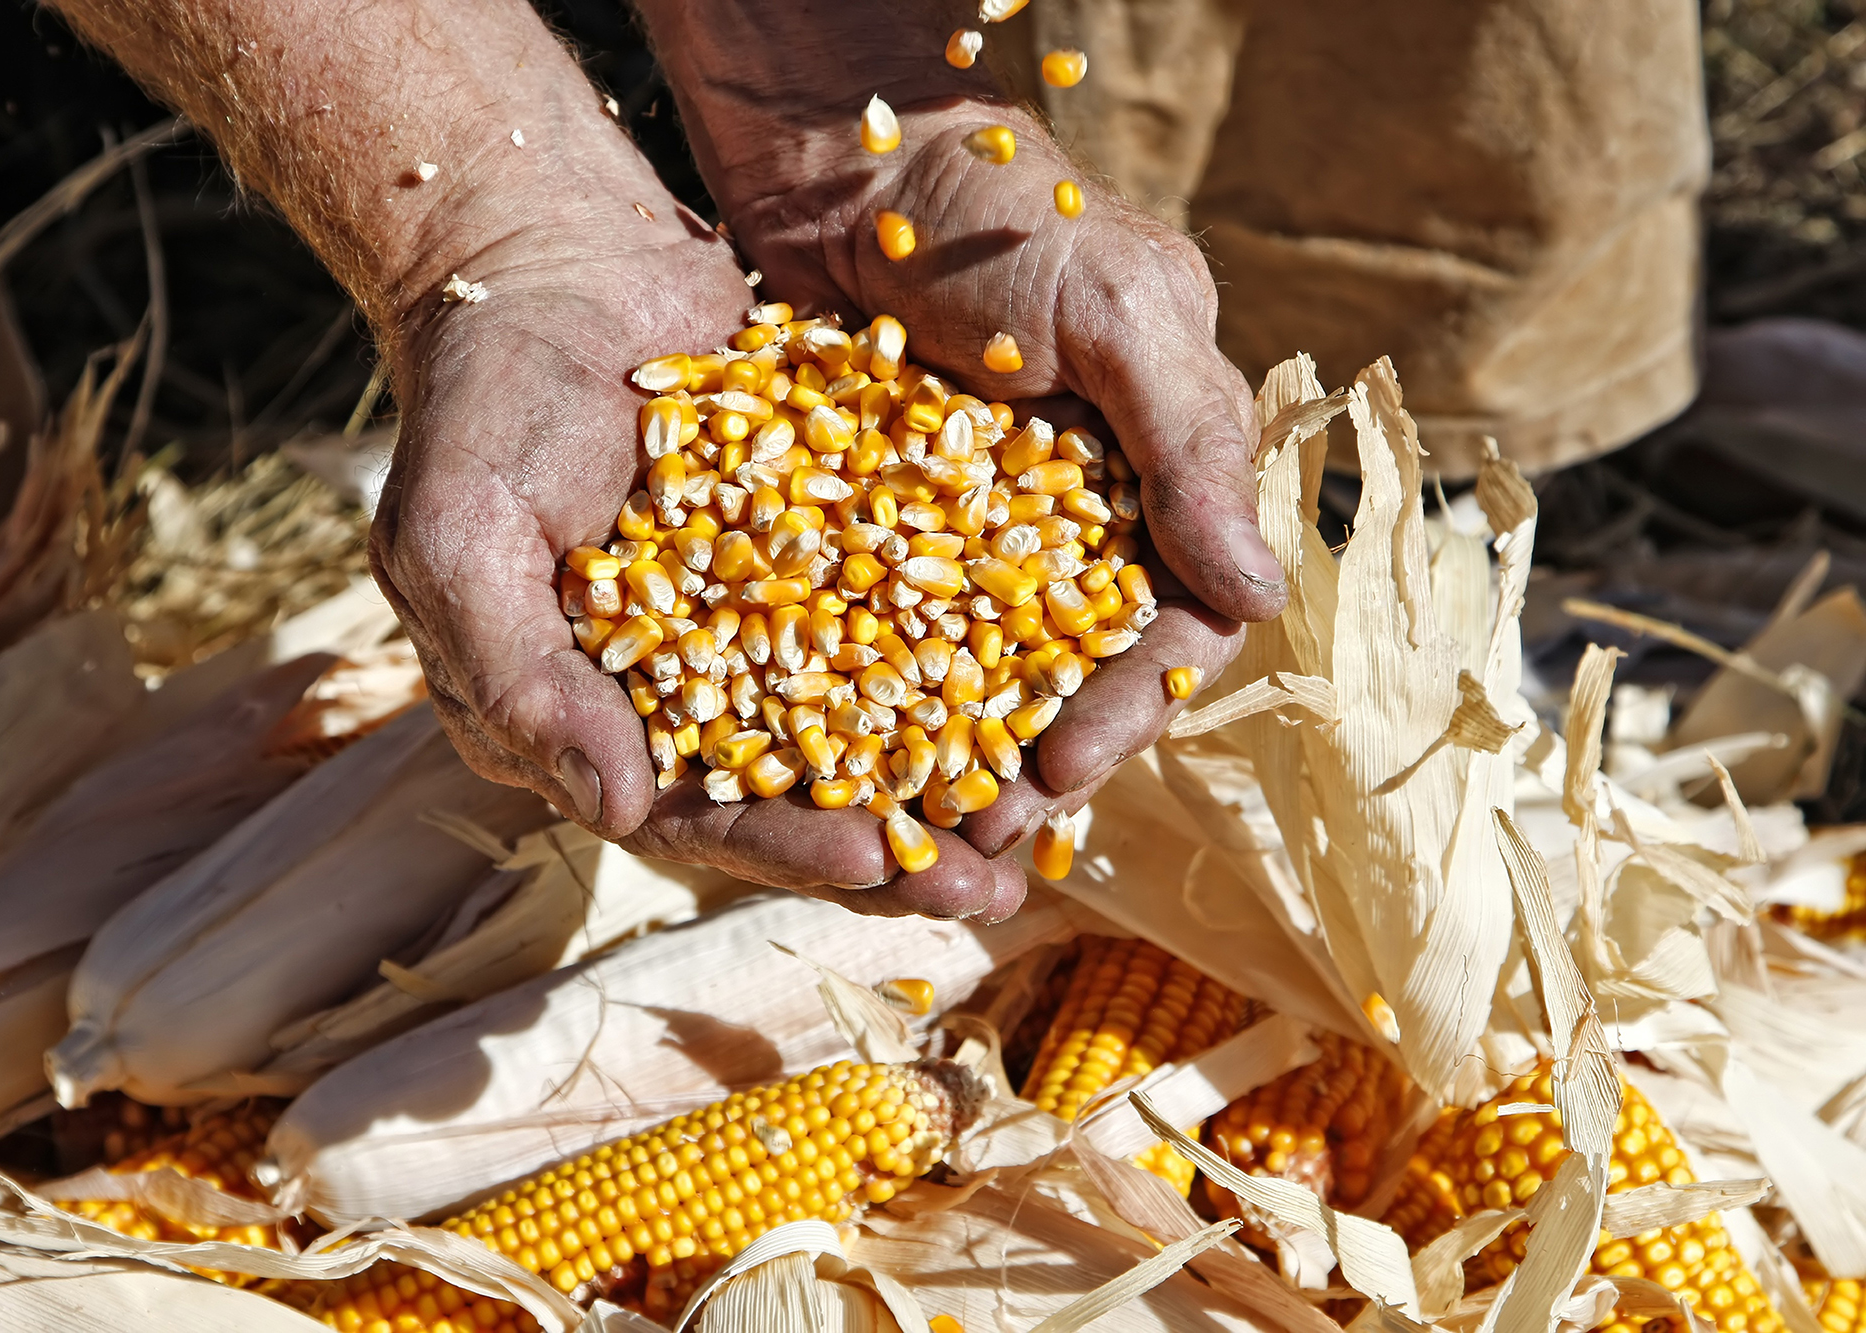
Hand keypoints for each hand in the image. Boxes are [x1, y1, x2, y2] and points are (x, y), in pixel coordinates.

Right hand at [47, 0, 1034, 915]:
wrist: (548, 251)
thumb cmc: (482, 398)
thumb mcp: (461, 541)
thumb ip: (523, 680)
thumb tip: (614, 810)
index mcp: (587, 714)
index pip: (691, 814)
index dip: (781, 847)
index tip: (874, 861)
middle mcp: (682, 685)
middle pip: (795, 792)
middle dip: (891, 843)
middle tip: (991, 887)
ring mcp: (756, 616)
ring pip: (862, 718)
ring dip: (946, 770)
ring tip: (1040, 812)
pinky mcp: (817, 545)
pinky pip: (899, 610)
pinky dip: (964, 648)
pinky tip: (1046, 675)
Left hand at [630, 7, 1288, 858]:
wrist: (853, 159)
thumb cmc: (1011, 213)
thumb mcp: (1125, 306)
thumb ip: (1188, 441)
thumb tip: (1260, 594)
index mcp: (1152, 494)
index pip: (1163, 632)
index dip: (1125, 711)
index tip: (1063, 767)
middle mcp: (1065, 535)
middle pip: (1066, 681)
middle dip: (1031, 765)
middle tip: (976, 839)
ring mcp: (962, 544)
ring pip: (969, 680)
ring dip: (947, 761)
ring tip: (904, 835)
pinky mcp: (867, 537)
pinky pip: (869, 635)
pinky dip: (856, 698)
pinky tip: (821, 759)